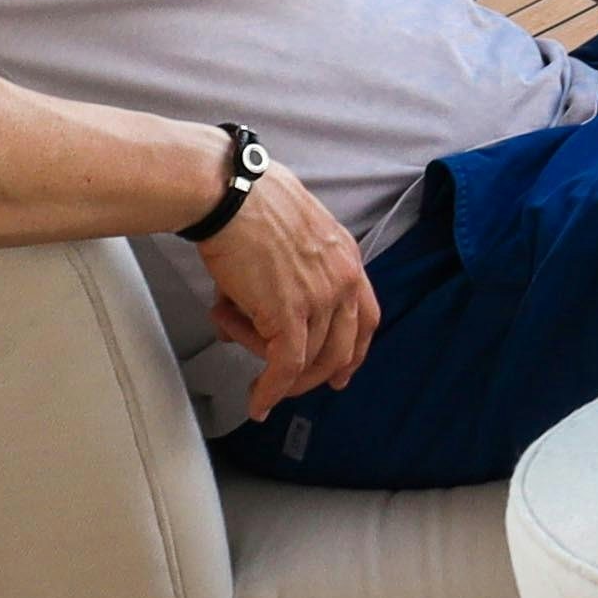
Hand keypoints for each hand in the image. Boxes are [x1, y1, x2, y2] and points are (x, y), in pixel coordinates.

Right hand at [197, 167, 383, 412]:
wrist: (231, 195)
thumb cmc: (250, 205)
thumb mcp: (293, 237)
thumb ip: (291, 273)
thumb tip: (254, 308)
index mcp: (348, 259)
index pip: (366, 317)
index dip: (355, 350)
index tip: (343, 371)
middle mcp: (343, 281)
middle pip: (343, 346)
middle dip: (320, 374)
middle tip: (296, 389)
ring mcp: (320, 299)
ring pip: (308, 358)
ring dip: (275, 370)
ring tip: (245, 358)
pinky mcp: (288, 313)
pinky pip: (285, 365)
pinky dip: (272, 389)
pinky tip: (258, 401)